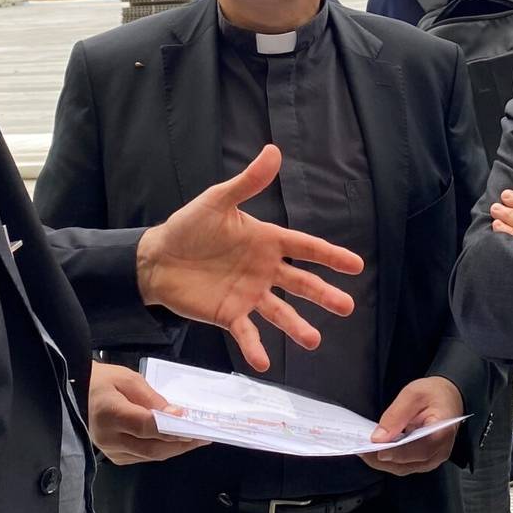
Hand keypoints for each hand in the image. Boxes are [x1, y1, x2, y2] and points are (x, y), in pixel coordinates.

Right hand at [88, 361, 206, 464]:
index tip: (190, 420)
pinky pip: (143, 457)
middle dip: (180, 443)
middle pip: (152, 447)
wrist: (76, 394)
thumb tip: (175, 414)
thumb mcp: (128, 379)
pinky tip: (175, 442)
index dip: (170, 425)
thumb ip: (152, 398)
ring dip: (174, 449)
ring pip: (150, 456)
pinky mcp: (114, 457)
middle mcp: (109, 438)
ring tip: (195, 440)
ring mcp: (110, 451)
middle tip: (203, 436)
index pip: (146, 426)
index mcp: (110, 415)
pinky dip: (161, 450)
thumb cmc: (102, 381)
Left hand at [138, 144, 365, 372]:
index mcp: (266, 241)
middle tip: (347, 307)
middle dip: (324, 295)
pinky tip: (265, 362)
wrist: (156, 259)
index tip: (356, 265)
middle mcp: (264, 270)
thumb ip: (247, 182)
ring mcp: (249, 294)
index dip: (331, 256)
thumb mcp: (218, 200)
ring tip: (314, 340)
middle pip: (301, 284)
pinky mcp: (229, 314)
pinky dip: (255, 347)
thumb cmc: (189, 226)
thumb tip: (274, 151)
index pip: (305, 248)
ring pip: (280, 312)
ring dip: (297, 326)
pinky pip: (246, 333)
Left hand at [360, 376, 463, 475]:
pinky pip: (404, 465)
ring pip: (404, 468)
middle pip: (409, 463)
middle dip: (383, 459)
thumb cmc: (433, 394)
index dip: (398, 452)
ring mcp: (433, 458)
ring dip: (382, 462)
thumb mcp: (413, 394)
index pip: (420, 448)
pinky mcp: (424, 460)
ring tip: (364, 450)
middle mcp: (440, 451)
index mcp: (442, 431)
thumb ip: (396, 414)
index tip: (377, 451)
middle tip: (361, 450)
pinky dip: (388, 460)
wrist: (448, 397)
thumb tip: (378, 438)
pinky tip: (375, 451)